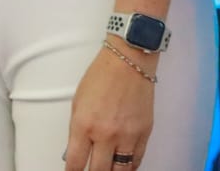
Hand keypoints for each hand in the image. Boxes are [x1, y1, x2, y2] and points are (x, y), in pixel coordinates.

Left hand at [63, 39, 155, 170]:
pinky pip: (137, 160)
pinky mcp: (144, 133)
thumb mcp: (78, 103)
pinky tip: (123, 166)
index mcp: (84, 125)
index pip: (75, 164)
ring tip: (107, 168)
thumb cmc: (103, 75)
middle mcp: (106, 133)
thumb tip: (75, 152)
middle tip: (90, 170)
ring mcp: (127, 135)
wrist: (129, 60)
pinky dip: (129, 166)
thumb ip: (77, 131)